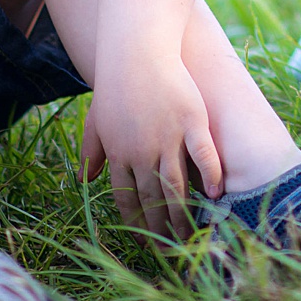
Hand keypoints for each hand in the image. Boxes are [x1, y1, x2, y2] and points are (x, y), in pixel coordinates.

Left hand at [81, 52, 223, 239]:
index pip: (127, 199)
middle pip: (153, 199)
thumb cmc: (115, 84)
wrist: (136, 50)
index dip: (136, 222)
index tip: (144, 239)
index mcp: (120, 154)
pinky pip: (202, 155)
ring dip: (184, 213)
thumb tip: (85, 180)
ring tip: (192, 234)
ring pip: (177, 185)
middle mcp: (143, 151)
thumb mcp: (95, 120)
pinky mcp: (191, 121)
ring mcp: (169, 136)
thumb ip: (91, 151)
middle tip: (170, 250)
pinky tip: (214, 193)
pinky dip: (209, 175)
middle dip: (161, 227)